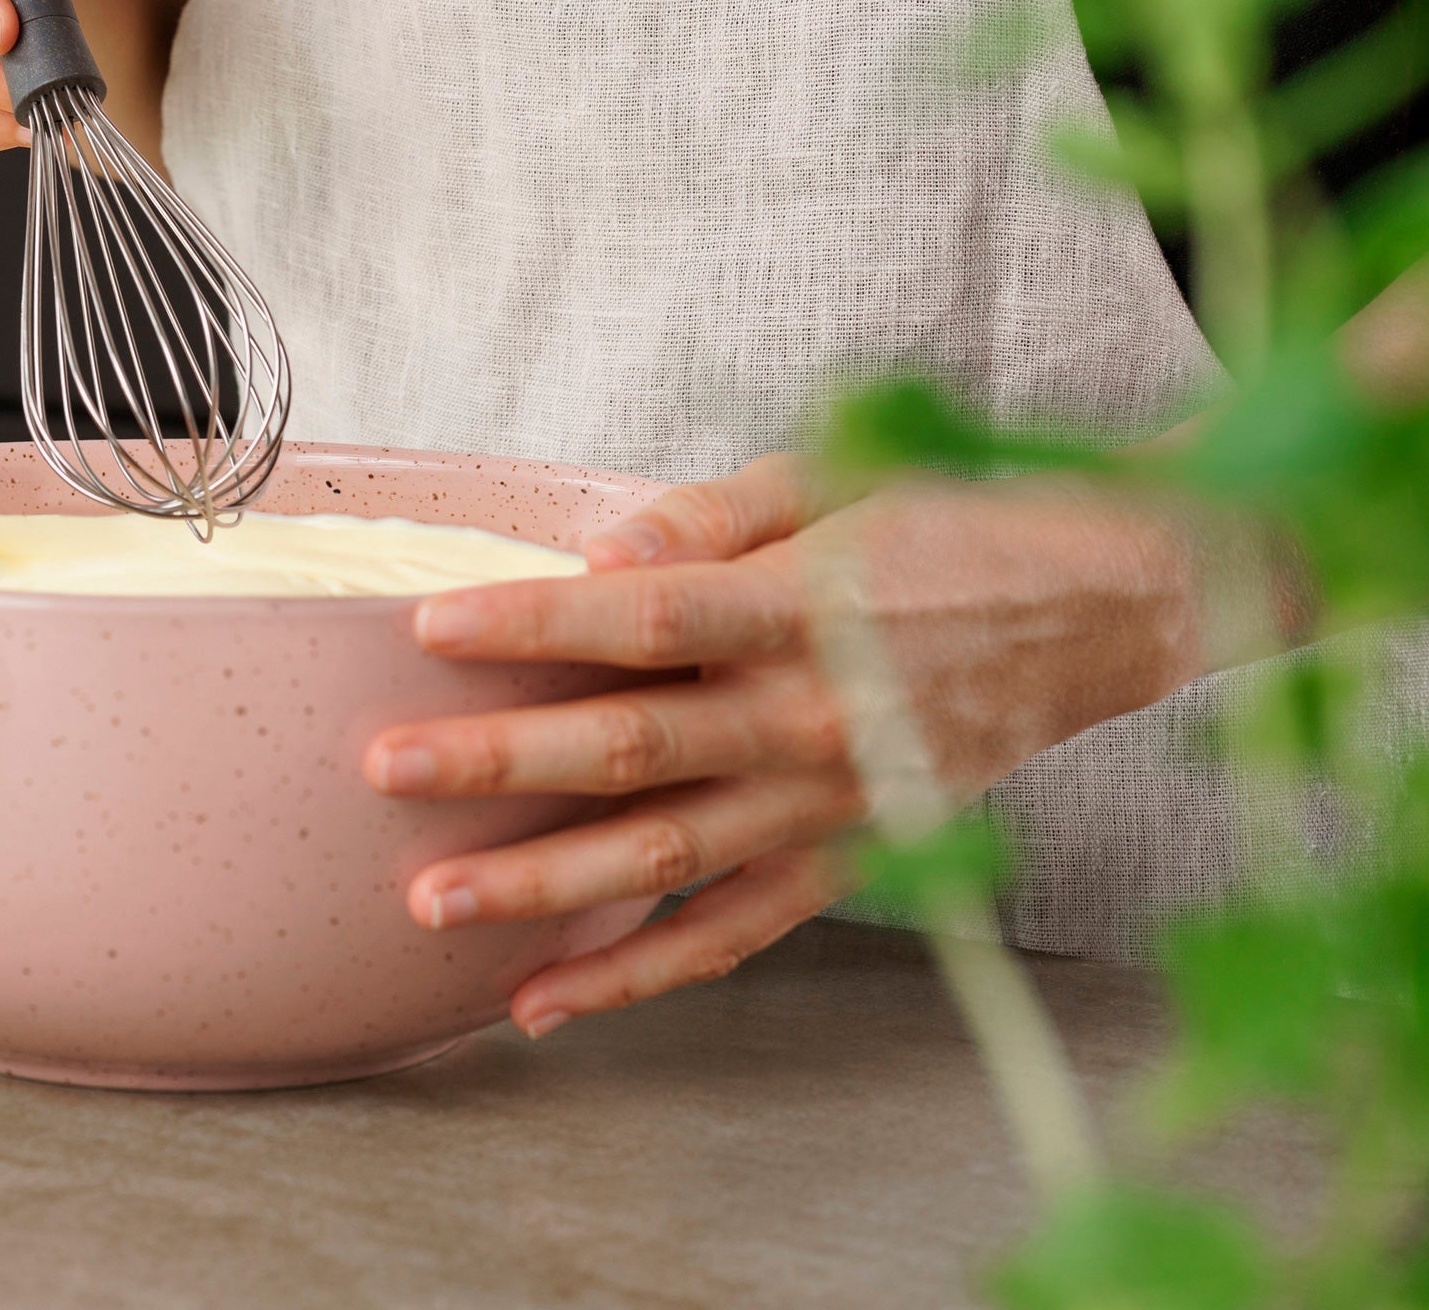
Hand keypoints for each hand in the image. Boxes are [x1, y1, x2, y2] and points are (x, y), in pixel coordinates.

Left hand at [362, 455, 1208, 1038]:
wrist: (1095, 607)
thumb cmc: (942, 528)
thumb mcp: (830, 483)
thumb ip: (709, 520)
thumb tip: (600, 555)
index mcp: (797, 607)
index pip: (639, 618)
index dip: (530, 625)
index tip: (429, 630)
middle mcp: (809, 715)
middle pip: (630, 746)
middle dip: (499, 763)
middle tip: (384, 771)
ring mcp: (828, 801)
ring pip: (664, 856)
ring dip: (543, 886)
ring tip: (430, 902)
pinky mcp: (848, 856)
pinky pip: (733, 933)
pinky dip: (640, 972)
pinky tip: (545, 997)